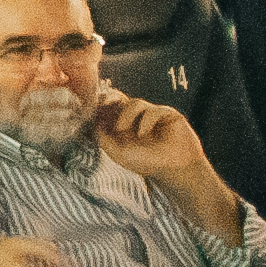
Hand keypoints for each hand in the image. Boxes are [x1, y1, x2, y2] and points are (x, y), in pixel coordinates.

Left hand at [89, 94, 216, 186]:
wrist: (175, 169)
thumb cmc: (147, 163)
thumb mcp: (118, 153)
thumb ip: (103, 138)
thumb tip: (90, 123)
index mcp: (122, 125)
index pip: (108, 106)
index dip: (100, 103)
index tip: (91, 105)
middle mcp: (136, 117)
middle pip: (120, 97)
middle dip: (110, 97)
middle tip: (104, 102)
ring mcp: (152, 114)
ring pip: (135, 102)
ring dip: (126, 114)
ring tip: (122, 130)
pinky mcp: (168, 114)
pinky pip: (154, 110)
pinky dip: (145, 120)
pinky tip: (143, 133)